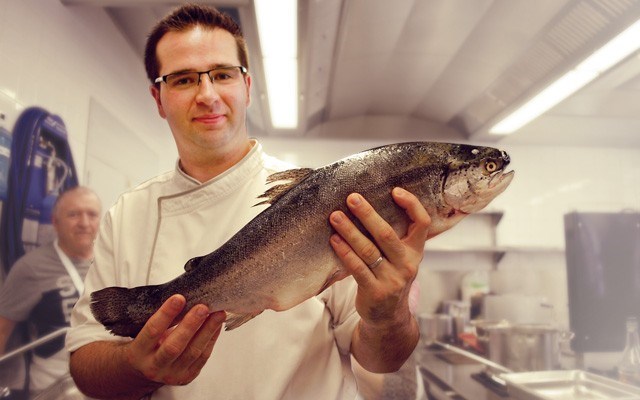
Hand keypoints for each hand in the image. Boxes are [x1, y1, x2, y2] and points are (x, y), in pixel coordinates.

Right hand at [125, 294, 225, 385]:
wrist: (144, 371)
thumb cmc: (146, 345)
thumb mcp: (143, 332)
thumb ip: (160, 319)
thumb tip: (185, 297)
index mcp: (138, 352)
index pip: (152, 331)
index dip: (166, 314)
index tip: (179, 297)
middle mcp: (154, 367)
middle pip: (174, 346)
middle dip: (190, 325)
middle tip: (203, 307)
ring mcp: (171, 375)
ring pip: (193, 352)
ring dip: (208, 331)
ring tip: (218, 314)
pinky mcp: (187, 376)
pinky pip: (202, 357)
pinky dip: (211, 338)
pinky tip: (217, 325)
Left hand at [329, 187, 429, 325]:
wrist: (388, 317)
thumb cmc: (391, 278)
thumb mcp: (401, 259)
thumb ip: (393, 237)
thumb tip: (369, 205)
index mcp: (416, 252)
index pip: (422, 223)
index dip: (411, 205)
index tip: (395, 191)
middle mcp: (407, 264)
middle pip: (387, 234)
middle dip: (367, 214)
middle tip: (352, 198)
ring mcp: (392, 280)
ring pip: (368, 250)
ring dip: (350, 231)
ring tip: (335, 216)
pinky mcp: (375, 292)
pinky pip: (357, 268)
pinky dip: (344, 252)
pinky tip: (334, 240)